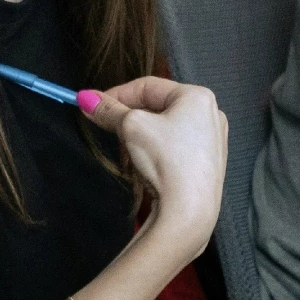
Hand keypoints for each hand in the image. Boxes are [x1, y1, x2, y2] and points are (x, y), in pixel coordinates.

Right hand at [85, 77, 227, 257]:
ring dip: (142, 135)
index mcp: (198, 96)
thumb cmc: (166, 160)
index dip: (116, 93)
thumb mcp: (130, 127)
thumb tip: (85, 98)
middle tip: (110, 127)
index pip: (148, 86)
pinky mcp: (209, 165)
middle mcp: (212, 114)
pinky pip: (177, 146)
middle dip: (130, 117)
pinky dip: (157, 150)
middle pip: (158, 106)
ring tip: (128, 150)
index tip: (94, 104)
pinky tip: (148, 165)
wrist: (188, 213)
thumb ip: (108, 110)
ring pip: (166, 127)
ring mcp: (214, 141)